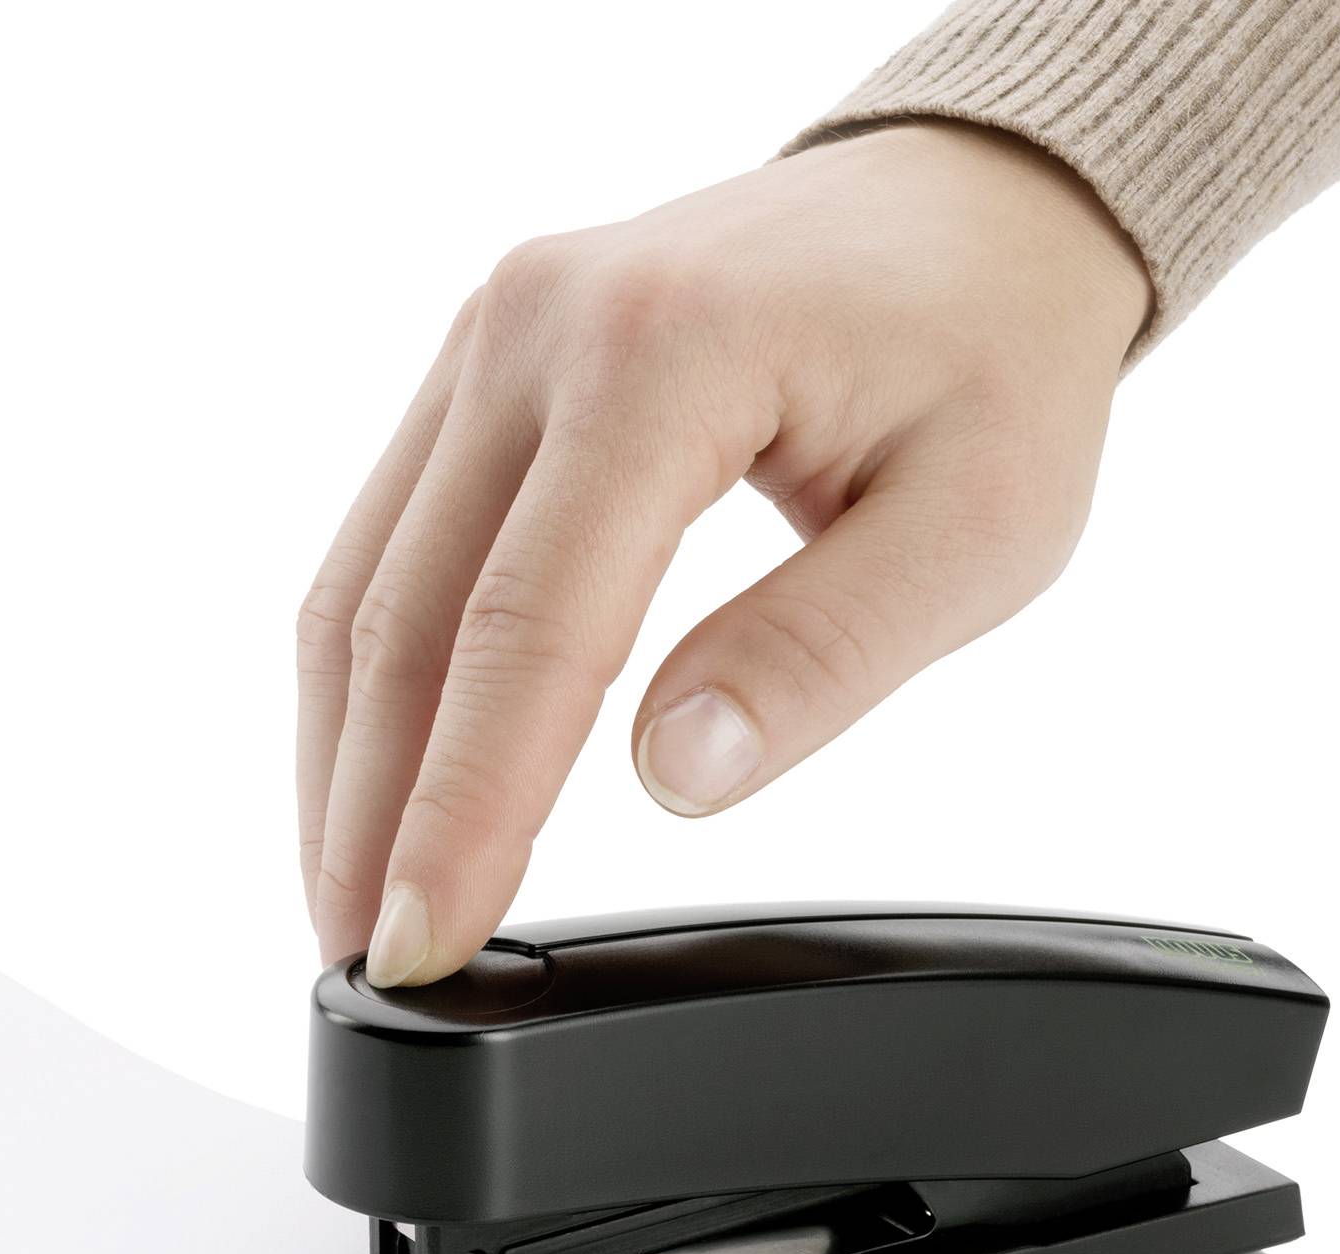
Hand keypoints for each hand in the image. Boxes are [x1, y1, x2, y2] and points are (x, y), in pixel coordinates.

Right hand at [296, 121, 1149, 984]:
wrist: (974, 207)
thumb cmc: (991, 351)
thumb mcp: (976, 526)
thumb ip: (820, 651)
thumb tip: (673, 774)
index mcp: (665, 351)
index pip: (529, 627)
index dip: (466, 807)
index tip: (431, 939)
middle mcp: (540, 326)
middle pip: (408, 615)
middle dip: (373, 811)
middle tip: (371, 960)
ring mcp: (493, 336)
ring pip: (364, 583)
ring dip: (347, 756)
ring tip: (353, 898)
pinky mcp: (482, 369)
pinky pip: (390, 539)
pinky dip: (375, 673)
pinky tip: (379, 773)